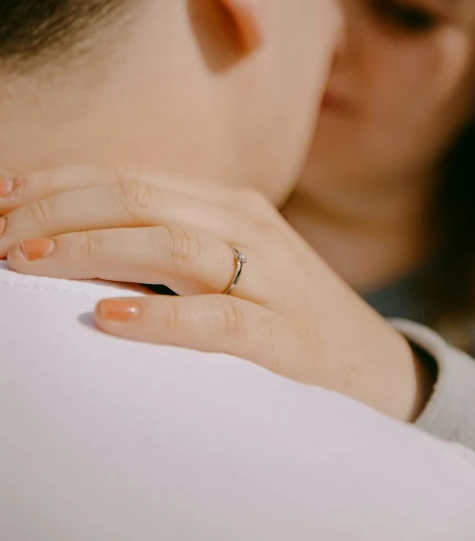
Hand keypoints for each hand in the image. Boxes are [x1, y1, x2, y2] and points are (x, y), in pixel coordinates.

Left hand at [0, 166, 432, 421]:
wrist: (372, 364)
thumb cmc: (281, 311)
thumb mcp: (227, 260)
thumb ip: (164, 242)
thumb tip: (72, 239)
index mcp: (227, 201)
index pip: (128, 176)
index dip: (59, 183)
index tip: (2, 198)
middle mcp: (247, 223)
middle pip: (138, 197)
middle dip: (56, 211)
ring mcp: (270, 275)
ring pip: (170, 242)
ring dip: (89, 247)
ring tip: (26, 260)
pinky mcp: (284, 336)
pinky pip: (218, 319)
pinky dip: (161, 315)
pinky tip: (110, 317)